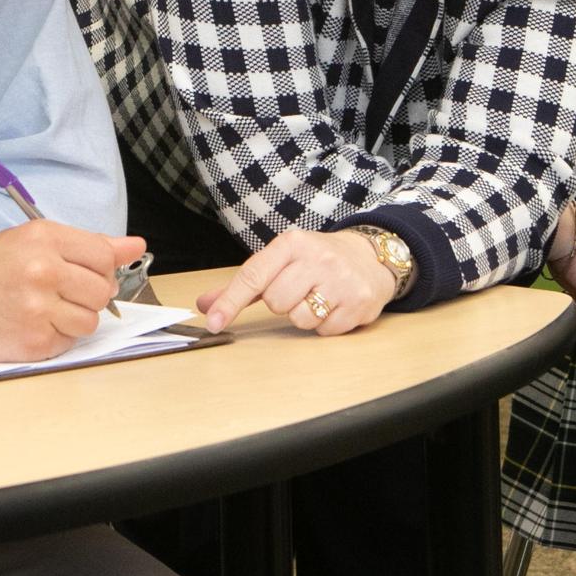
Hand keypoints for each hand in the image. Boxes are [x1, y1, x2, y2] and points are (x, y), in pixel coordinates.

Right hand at [0, 221, 146, 361]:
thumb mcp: (31, 241)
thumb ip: (87, 244)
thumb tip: (136, 246)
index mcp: (43, 238)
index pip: (104, 255)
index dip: (100, 267)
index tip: (83, 272)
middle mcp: (43, 270)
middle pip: (103, 289)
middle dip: (88, 294)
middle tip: (60, 292)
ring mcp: (38, 309)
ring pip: (91, 319)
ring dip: (75, 318)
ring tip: (45, 309)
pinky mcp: (34, 342)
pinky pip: (70, 342)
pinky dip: (57, 336)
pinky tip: (32, 325)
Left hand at [196, 228, 395, 336]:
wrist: (371, 257)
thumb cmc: (317, 260)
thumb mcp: (282, 260)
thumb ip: (244, 284)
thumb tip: (205, 305)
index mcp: (292, 244)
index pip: (253, 276)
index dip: (230, 302)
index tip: (213, 322)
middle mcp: (317, 258)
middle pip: (276, 302)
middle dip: (282, 303)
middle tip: (298, 289)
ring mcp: (340, 281)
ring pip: (300, 319)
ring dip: (304, 315)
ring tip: (317, 297)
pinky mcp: (358, 304)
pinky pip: (324, 331)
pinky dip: (325, 324)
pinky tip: (334, 306)